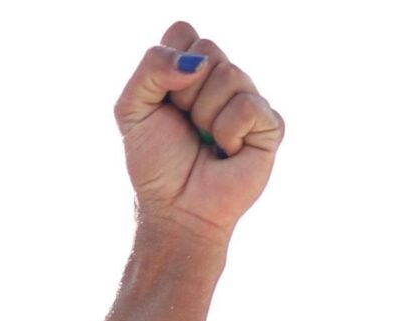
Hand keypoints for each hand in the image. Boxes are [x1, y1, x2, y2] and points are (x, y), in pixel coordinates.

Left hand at [117, 22, 283, 248]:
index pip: (183, 32)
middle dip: (184, 92)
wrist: (175, 208)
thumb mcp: (131, 110)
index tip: (162, 100)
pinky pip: (248, 107)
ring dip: (204, 115)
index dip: (167, 64)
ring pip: (229, 75)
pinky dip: (227, 133)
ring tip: (204, 140)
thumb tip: (195, 62)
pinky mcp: (270, 124)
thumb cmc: (155, 162)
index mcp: (190, 70)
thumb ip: (150, 69)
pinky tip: (227, 151)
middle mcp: (222, 79)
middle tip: (183, 123)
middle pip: (207, 49)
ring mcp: (248, 99)